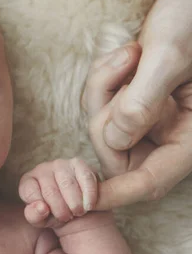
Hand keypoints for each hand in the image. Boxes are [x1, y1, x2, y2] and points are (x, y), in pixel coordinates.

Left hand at [18, 158, 98, 227]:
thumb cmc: (53, 214)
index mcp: (28, 181)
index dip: (41, 208)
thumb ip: (34, 216)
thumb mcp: (40, 219)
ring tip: (77, 212)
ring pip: (68, 184)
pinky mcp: (78, 164)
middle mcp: (42, 169)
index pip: (29, 193)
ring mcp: (60, 164)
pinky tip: (88, 206)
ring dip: (75, 203)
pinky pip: (85, 178)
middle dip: (61, 209)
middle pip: (50, 191)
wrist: (76, 209)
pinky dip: (88, 195)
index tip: (50, 216)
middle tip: (67, 218)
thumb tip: (42, 208)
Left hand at [96, 0, 191, 203]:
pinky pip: (104, 104)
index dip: (114, 195)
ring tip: (131, 52)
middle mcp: (173, 133)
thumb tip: (113, 139)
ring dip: (106, 88)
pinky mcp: (138, 100)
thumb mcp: (170, 54)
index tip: (80, 201)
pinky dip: (105, 80)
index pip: (149, 181)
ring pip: (104, 125)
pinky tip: (129, 52)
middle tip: (127, 65)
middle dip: (107, 110)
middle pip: (115, 151)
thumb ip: (142, 100)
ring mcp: (154, 118)